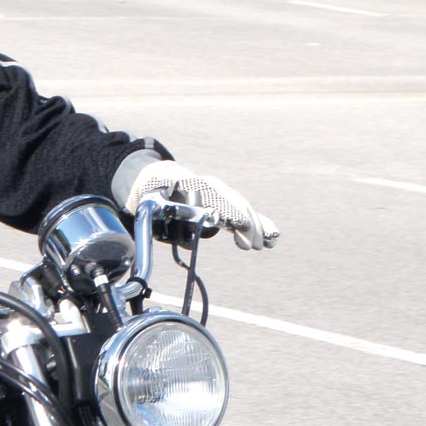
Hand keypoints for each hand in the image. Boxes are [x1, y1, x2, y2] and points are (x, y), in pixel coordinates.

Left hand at [123, 161, 278, 250]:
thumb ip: (164, 217)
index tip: (239, 225)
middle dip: (245, 221)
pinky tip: (273, 238)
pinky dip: (260, 224)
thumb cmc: (155, 194)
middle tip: (253, 245)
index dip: (227, 210)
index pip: (214, 196)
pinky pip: (246, 212)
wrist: (160, 179)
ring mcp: (219, 193)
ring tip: (266, 244)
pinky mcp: (226, 203)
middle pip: (232, 200)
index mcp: (192, 184)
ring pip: (242, 205)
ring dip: (256, 225)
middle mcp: (210, 186)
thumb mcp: (152, 203)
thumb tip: (179, 236)